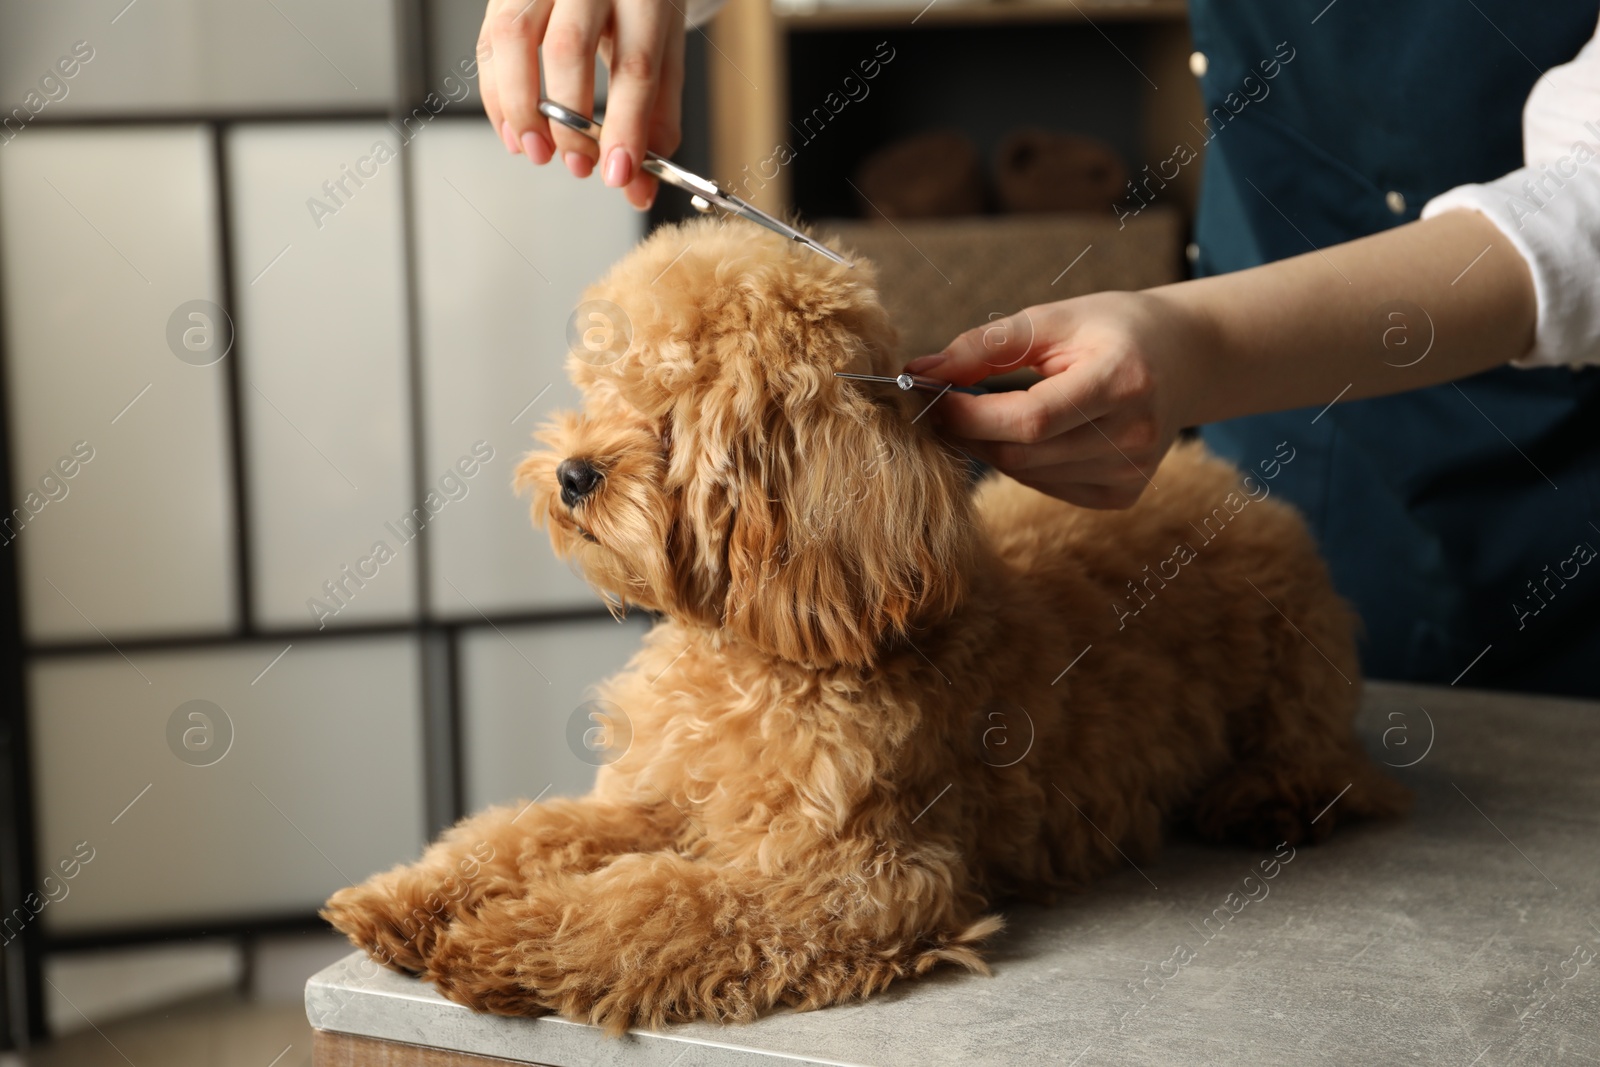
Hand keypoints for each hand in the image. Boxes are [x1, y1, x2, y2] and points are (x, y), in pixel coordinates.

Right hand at [478, 0, 686, 209]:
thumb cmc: (637, 6)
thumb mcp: (663, 53)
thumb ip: (655, 122)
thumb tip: (638, 188)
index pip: (635, 65)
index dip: (625, 127)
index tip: (618, 173)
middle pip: (569, 49)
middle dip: (568, 122)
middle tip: (577, 165)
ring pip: (514, 38)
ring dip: (519, 109)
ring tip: (536, 150)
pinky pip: (488, 41)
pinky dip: (495, 95)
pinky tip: (514, 128)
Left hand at [906, 290, 1213, 508]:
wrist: (1183, 360)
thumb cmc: (1112, 330)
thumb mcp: (1053, 320)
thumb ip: (984, 346)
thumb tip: (919, 372)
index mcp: (1121, 380)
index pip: (1031, 418)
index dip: (971, 416)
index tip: (934, 397)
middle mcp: (1134, 436)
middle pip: (1023, 454)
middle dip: (971, 433)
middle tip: (946, 406)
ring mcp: (1131, 473)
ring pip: (1028, 476)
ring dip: (993, 448)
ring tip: (990, 413)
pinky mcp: (1122, 495)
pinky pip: (1047, 487)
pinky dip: (1024, 463)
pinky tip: (1035, 434)